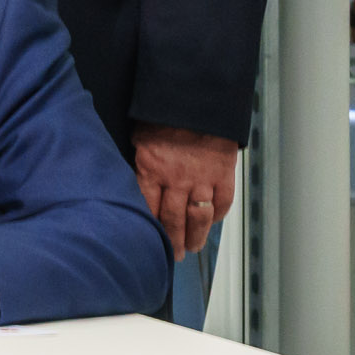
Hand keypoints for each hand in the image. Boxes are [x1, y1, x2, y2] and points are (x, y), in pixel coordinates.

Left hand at [130, 124, 238, 261]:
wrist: (196, 99)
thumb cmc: (162, 117)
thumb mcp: (139, 140)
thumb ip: (140, 166)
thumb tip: (131, 187)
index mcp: (151, 171)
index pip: (147, 209)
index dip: (149, 230)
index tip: (148, 243)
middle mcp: (176, 180)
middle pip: (173, 220)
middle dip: (173, 241)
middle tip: (173, 255)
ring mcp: (202, 178)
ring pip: (198, 216)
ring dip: (196, 236)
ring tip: (193, 247)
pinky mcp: (223, 173)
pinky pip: (223, 201)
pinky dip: (218, 215)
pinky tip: (212, 222)